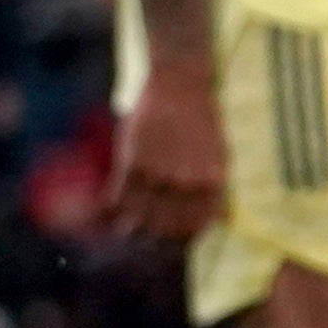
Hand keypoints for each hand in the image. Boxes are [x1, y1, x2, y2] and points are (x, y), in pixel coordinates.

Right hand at [108, 65, 226, 242]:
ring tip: (122, 228)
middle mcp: (188, 185)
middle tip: (140, 236)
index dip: (177, 242)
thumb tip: (213, 219)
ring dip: (127, 228)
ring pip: (137, 219)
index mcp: (213, 185)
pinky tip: (107, 210)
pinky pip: (117, 199)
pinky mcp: (134, 163)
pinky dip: (110, 209)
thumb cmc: (200, 120)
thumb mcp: (220, 155)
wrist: (182, 84)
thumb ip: (212, 188)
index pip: (193, 230)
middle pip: (163, 230)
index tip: (166, 243)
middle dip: (149, 238)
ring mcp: (160, 175)